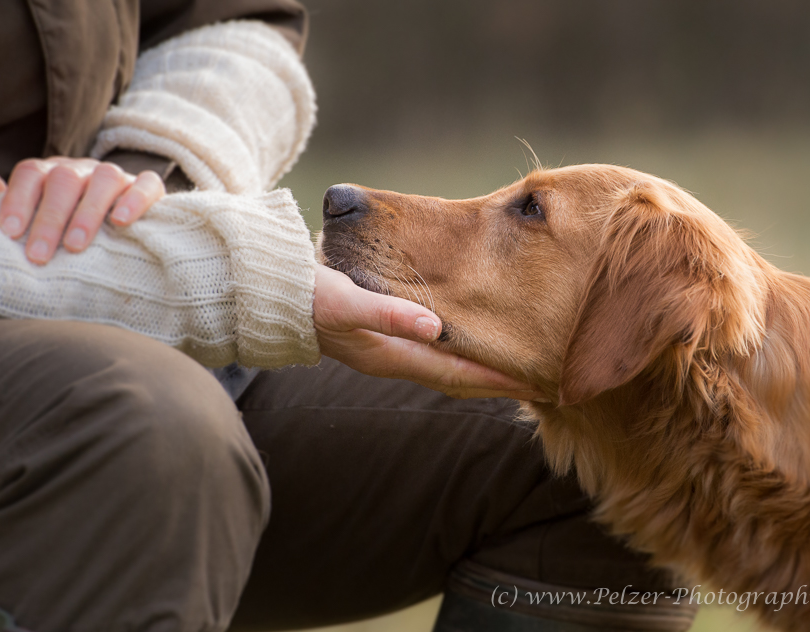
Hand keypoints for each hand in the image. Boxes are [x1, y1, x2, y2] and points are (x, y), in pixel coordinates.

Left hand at [0, 157, 165, 264]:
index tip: (10, 232)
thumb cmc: (71, 228)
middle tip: (39, 254)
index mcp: (52, 174)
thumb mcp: (38, 216)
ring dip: (87, 213)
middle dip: (49, 218)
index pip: (30, 174)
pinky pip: (146, 185)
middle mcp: (83, 170)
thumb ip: (12, 200)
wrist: (125, 230)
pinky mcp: (148, 187)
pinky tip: (121, 222)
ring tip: (75, 246)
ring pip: (104, 180)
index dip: (17, 200)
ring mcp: (117, 176)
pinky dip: (134, 200)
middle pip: (64, 180)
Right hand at [314, 265, 546, 399]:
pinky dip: (457, 350)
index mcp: (390, 355)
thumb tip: (433, 328)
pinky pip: (431, 349)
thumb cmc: (306, 297)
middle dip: (495, 380)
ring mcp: (388, 348)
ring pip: (446, 364)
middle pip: (456, 376)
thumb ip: (387, 314)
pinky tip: (469, 339)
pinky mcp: (382, 333)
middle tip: (539, 379)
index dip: (494, 378)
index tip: (533, 382)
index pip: (455, 373)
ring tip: (513, 363)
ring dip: (478, 366)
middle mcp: (394, 357)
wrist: (270, 295)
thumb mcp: (344, 302)